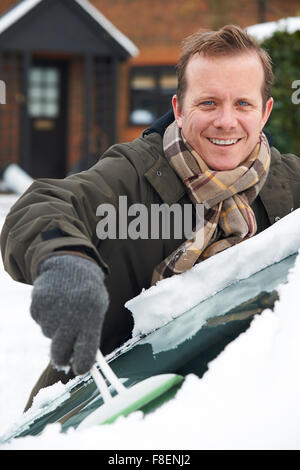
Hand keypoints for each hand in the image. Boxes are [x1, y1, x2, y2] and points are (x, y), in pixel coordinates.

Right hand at [30, 254, 108, 374]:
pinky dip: (47, 317)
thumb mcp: (98, 309)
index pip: (85, 353)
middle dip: (63, 358)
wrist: (70, 264)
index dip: (82, 366)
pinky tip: (55, 304)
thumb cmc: (88, 291)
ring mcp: (51, 312)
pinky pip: (40, 322)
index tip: (80, 369)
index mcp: (90, 318)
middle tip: (66, 356)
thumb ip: (91, 333)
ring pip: (49, 336)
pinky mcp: (37, 306)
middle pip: (60, 353)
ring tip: (65, 311)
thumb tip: (83, 360)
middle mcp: (69, 317)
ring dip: (56, 330)